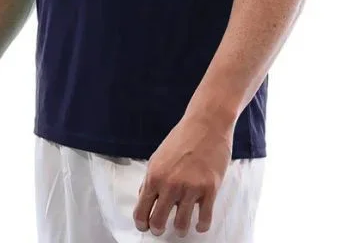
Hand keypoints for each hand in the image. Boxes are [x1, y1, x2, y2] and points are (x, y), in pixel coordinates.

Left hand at [133, 112, 233, 237]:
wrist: (207, 123)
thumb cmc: (183, 137)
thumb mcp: (158, 156)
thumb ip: (151, 179)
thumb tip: (144, 199)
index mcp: (155, 176)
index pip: (141, 211)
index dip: (142, 223)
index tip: (146, 226)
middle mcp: (170, 184)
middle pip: (158, 222)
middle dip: (158, 229)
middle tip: (161, 228)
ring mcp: (191, 188)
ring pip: (181, 225)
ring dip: (180, 229)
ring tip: (181, 226)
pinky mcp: (210, 189)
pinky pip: (204, 219)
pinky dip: (201, 226)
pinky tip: (199, 223)